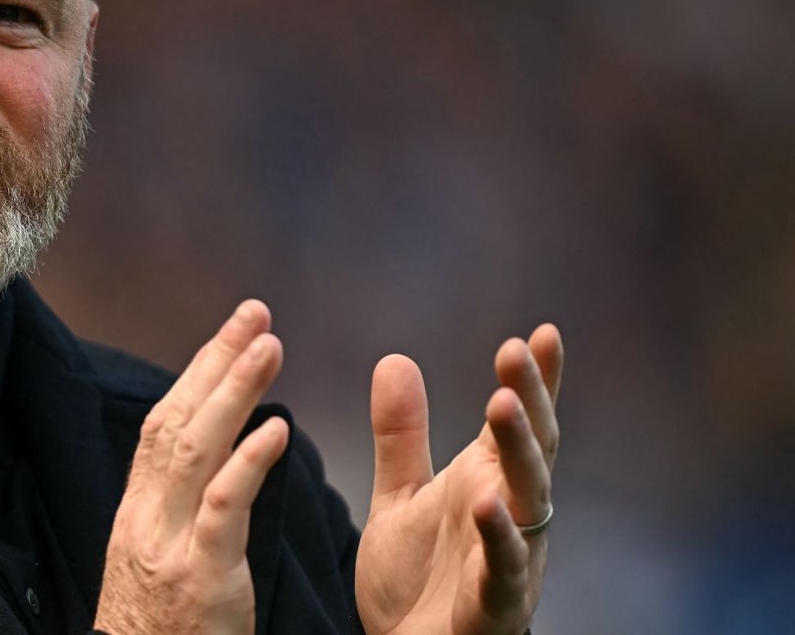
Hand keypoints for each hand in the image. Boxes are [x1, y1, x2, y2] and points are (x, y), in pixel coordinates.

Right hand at [95, 300, 290, 634]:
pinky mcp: (199, 574)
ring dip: (234, 392)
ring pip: (196, 450)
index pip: (164, 422)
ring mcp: (170, 543)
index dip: (197, 372)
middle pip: (178, 419)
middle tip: (255, 313)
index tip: (230, 332)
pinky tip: (277, 429)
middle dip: (216, 361)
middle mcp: (147, 516)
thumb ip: (175, 510)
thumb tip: (209, 460)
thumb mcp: (155, 560)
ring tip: (270, 348)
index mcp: (139, 511)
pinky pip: (221, 507)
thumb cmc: (159, 633)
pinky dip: (248, 463)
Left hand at [355, 325, 563, 634]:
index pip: (517, 424)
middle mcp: (509, 515)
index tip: (542, 332)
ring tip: (502, 403)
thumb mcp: (400, 495)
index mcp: (488, 484)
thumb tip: (394, 359)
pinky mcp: (493, 605)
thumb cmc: (417, 580)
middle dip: (528, 400)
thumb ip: (401, 435)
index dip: (535, 381)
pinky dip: (499, 537)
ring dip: (518, 452)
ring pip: (526, 501)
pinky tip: (487, 504)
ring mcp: (509, 560)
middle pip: (529, 450)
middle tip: (516, 350)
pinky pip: (504, 569)